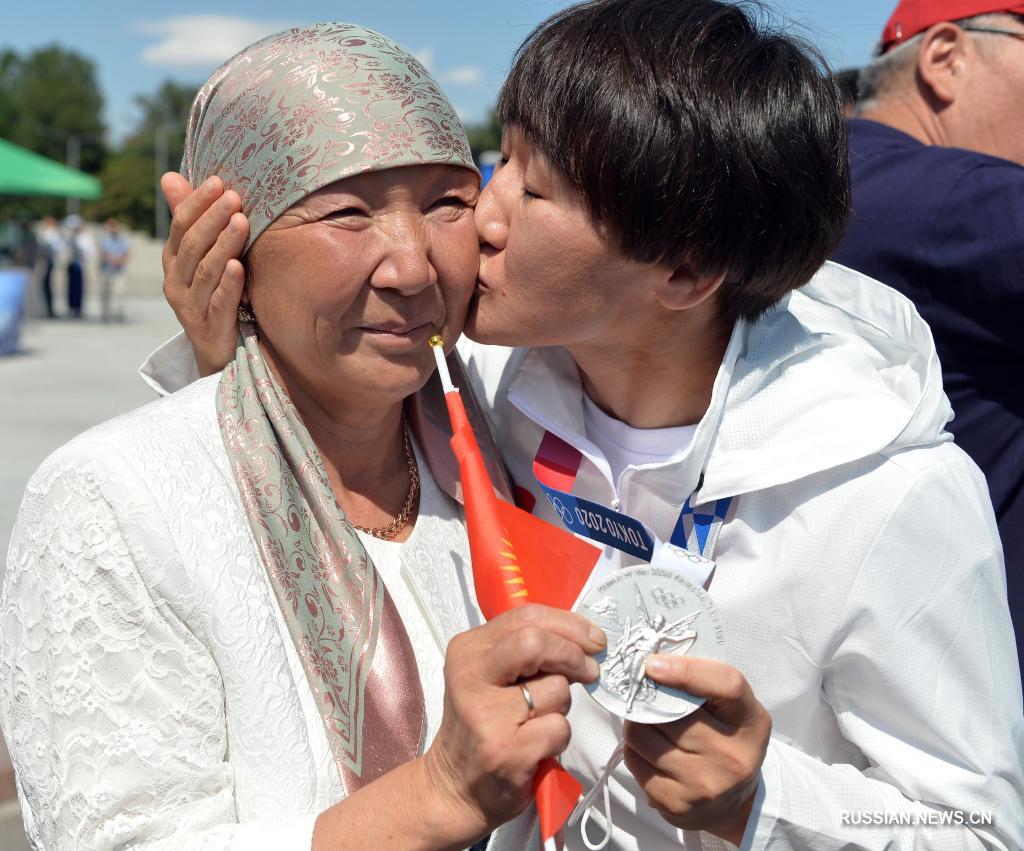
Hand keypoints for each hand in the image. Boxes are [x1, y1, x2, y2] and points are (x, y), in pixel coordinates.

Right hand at [161, 172, 248, 376]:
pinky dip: (228, 284)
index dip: (197, 203)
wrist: (218, 353)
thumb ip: (191, 220)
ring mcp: (191, 307)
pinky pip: (218, 304)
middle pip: (193, 245)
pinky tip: (239, 266)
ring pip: (205, 271)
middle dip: (212, 218)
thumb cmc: (213, 296)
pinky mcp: (210, 329)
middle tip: (233, 196)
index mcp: (174, 262)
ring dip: (224, 244)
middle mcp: (176, 282)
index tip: (218, 181)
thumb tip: (169, 175)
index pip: (180, 226)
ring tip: (242, 221)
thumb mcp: (201, 258)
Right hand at [423, 605, 605, 842]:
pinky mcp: (506, 751)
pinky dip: (560, 736)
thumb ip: (525, 648)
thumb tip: (584, 636)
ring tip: (541, 718)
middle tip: (589, 670)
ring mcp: (486, 716)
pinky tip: (538, 744)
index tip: (594, 639)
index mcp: (468, 650)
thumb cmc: (482, 724)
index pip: (527, 617)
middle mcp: (470, 677)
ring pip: (557, 688)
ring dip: (563, 704)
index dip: (570, 625)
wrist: (453, 788)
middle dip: (574, 655)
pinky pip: (559, 727)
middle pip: (537, 642)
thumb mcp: (489, 675)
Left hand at [623, 655, 769, 844]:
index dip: (686, 670)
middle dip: (648, 699)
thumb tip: (652, 662)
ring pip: (643, 736)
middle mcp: (731, 756)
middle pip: (670, 712)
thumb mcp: (733, 709)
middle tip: (643, 694)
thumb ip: (704, 684)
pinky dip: (633, 748)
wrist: (735, 803)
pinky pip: (634, 761)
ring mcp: (703, 784)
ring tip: (647, 723)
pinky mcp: (675, 803)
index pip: (725, 684)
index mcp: (750, 721)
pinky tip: (649, 749)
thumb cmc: (728, 740)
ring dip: (636, 723)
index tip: (652, 663)